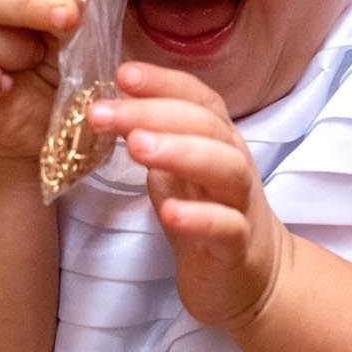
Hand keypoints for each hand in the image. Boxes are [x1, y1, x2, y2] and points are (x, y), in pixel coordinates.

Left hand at [89, 62, 289, 332]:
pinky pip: (227, 227)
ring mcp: (240, 205)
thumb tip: (111, 106)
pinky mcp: (238, 247)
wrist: (250, 277)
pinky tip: (169, 211)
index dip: (163, 82)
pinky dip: (199, 217)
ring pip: (224, 168)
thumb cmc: (207, 214)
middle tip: (101, 114)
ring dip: (180, 152)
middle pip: (205, 126)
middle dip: (152, 113)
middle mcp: (234, 163)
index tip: (122, 74)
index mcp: (217, 140)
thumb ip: (151, 139)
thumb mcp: (176, 171)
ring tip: (135, 147)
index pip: (197, 98)